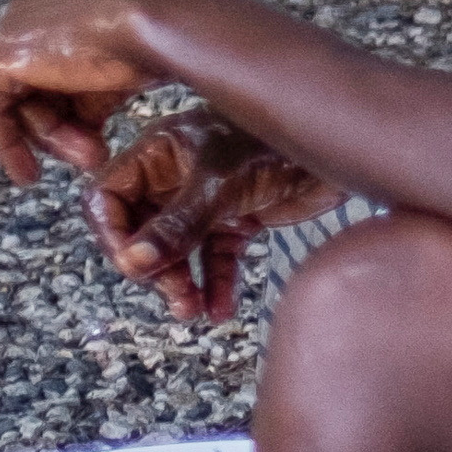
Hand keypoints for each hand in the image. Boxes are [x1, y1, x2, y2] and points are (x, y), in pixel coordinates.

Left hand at [0, 0, 202, 183]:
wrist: (161, 23)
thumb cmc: (160, 35)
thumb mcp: (122, 65)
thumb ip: (93, 88)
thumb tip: (85, 120)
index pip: (51, 62)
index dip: (70, 107)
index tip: (89, 138)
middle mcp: (32, 7)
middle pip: (35, 83)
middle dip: (63, 128)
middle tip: (93, 157)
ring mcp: (15, 28)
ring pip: (23, 99)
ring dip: (55, 138)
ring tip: (92, 158)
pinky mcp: (6, 54)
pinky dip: (8, 142)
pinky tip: (27, 172)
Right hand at [84, 111, 342, 323]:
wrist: (343, 140)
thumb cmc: (277, 141)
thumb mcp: (219, 183)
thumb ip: (177, 225)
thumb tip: (133, 263)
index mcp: (158, 152)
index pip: (109, 196)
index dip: (112, 234)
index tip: (131, 266)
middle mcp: (177, 175)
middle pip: (141, 230)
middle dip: (153, 267)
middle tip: (173, 294)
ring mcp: (207, 198)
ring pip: (178, 250)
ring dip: (181, 282)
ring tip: (191, 310)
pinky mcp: (238, 218)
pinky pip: (216, 257)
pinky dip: (216, 283)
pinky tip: (220, 310)